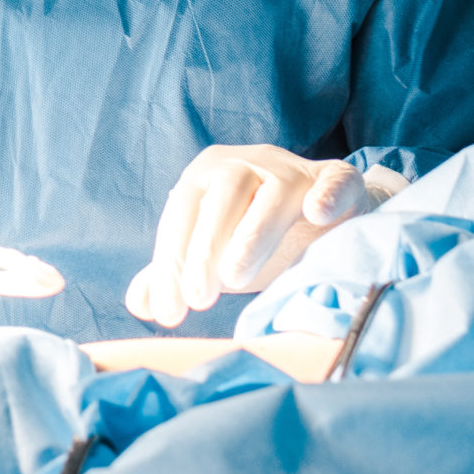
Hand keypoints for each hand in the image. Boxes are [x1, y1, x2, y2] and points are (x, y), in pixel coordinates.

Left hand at [125, 145, 372, 328]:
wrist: (324, 214)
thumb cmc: (256, 235)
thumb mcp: (215, 254)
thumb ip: (176, 273)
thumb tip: (137, 304)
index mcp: (206, 175)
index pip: (180, 216)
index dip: (170, 263)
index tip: (169, 311)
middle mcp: (245, 163)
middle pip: (220, 201)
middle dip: (204, 251)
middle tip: (199, 300)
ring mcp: (292, 167)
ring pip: (271, 194)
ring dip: (252, 234)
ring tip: (236, 277)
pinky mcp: (336, 177)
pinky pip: (335, 180)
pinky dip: (327, 194)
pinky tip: (317, 213)